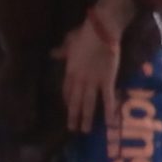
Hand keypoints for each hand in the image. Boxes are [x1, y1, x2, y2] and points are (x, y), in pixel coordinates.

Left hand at [60, 14, 122, 133]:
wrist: (100, 31)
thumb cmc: (85, 33)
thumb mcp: (69, 42)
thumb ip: (62, 51)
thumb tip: (52, 53)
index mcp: (70, 71)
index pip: (66, 90)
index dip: (67, 100)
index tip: (68, 108)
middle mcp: (79, 79)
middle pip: (75, 101)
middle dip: (73, 115)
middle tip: (72, 129)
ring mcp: (92, 81)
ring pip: (88, 103)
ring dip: (86, 118)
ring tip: (85, 130)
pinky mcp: (107, 80)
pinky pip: (107, 98)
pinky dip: (108, 110)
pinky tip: (109, 122)